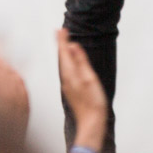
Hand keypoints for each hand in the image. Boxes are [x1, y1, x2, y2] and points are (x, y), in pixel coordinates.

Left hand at [56, 29, 107, 144]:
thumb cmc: (93, 102)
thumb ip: (81, 62)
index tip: (61, 29)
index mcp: (69, 74)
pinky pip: (66, 70)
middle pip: (61, 57)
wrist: (91, 123)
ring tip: (63, 42)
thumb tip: (73, 46)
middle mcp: (66, 79)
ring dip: (63, 52)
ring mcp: (68, 85)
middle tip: (59, 31)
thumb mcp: (89, 78)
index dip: (62, 40)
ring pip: (63, 64)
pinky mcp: (71, 89)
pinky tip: (69, 61)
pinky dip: (66, 61)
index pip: (63, 52)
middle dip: (60, 43)